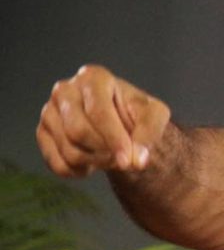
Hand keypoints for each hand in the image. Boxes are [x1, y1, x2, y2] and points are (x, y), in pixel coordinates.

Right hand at [37, 65, 170, 177]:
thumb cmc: (136, 113)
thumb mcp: (154, 115)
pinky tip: (94, 163)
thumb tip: (137, 159)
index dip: (114, 140)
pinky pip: (57, 164)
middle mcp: (65, 90)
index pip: (98, 112)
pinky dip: (80, 171)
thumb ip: (150, 133)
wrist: (121, 122)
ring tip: (112, 157)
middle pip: (78, 131)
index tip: (129, 161)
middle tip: (124, 160)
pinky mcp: (43, 133)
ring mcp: (50, 111)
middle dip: (105, 152)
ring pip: (69, 150)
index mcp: (94, 77)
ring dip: (96, 162)